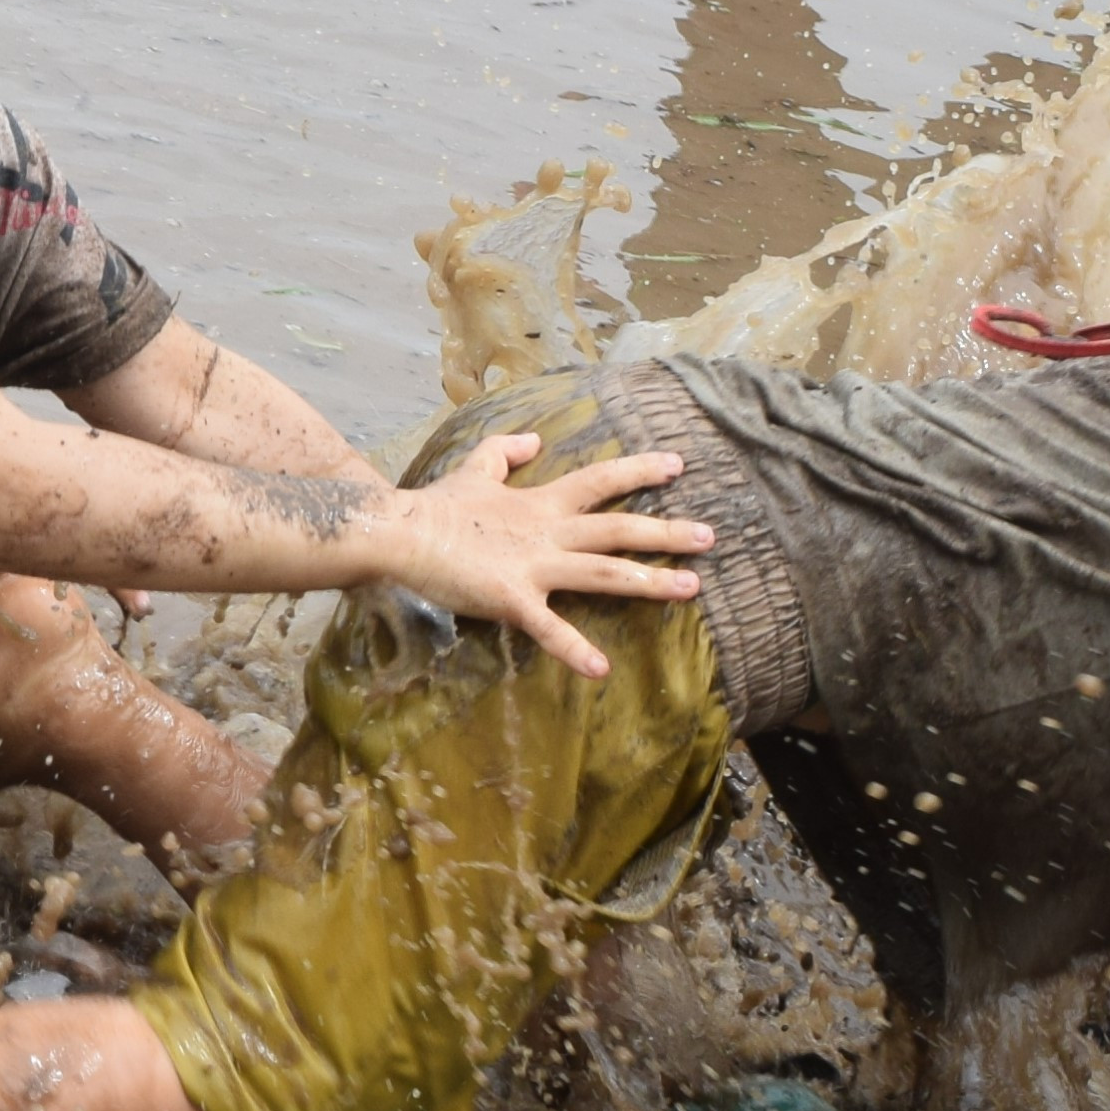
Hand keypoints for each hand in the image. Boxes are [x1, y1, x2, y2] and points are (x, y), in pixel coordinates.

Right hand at [374, 434, 712, 680]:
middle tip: (711, 536)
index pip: (600, 480)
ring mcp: (534, 566)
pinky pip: (548, 628)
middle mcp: (548, 532)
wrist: (399, 532)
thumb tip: (533, 440)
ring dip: (649, 581)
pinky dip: (574, 649)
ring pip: (603, 571)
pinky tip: (600, 669)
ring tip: (691, 588)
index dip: (639, 471)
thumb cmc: (435, 506)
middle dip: (667, 533)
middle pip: (619, 529)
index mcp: (541, 503)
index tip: (678, 465)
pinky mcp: (512, 598)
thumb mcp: (475, 468)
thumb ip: (505, 452)